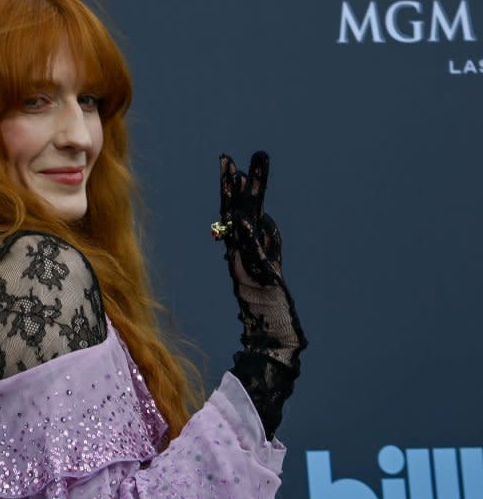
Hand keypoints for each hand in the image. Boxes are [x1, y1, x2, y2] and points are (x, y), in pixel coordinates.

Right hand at [213, 151, 305, 368]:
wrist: (271, 340)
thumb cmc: (270, 309)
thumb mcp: (269, 268)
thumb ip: (264, 244)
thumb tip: (261, 221)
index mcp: (242, 251)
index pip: (234, 213)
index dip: (231, 188)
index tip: (228, 161)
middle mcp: (241, 256)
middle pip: (234, 214)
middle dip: (232, 186)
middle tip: (227, 158)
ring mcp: (248, 266)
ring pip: (242, 229)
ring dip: (241, 202)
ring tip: (240, 175)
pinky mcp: (261, 279)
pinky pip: (254, 254)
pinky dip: (250, 237)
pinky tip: (248, 219)